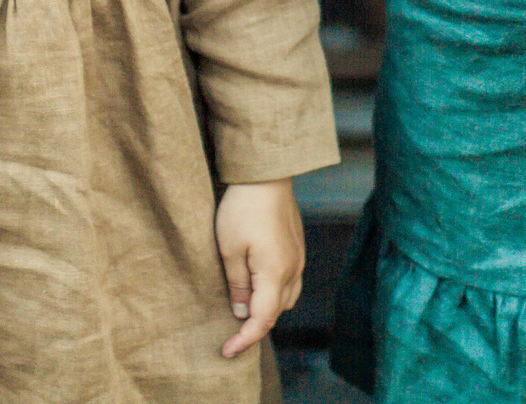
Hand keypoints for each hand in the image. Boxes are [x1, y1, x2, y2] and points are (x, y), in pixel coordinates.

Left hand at [215, 179, 303, 357]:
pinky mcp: (297, 247)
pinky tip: (258, 286)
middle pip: (277, 312)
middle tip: (230, 333)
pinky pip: (290, 281)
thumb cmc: (243, 209)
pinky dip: (274, 292)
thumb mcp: (229, 249)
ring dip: (267, 309)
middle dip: (256, 326)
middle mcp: (292, 269)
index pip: (263, 319)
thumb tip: (241, 313)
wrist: (267, 174)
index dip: (245, 339)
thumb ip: (236, 285)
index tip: (227, 351)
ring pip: (286, 298)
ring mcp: (298, 258)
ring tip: (243, 310)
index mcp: (275, 274)